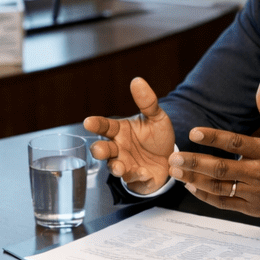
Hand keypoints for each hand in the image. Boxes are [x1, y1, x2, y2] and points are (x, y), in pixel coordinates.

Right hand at [83, 77, 176, 193]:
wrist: (171, 158)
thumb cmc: (157, 137)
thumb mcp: (157, 118)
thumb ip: (147, 102)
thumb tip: (137, 80)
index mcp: (120, 131)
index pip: (105, 126)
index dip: (96, 124)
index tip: (88, 122)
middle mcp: (118, 149)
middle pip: (102, 150)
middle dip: (99, 150)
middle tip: (100, 150)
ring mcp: (125, 165)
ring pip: (114, 167)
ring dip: (115, 167)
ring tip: (119, 166)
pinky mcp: (136, 179)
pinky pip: (134, 179)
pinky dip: (138, 177)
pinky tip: (145, 173)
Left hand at [166, 79, 259, 221]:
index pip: (237, 143)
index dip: (214, 138)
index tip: (193, 133)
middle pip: (223, 168)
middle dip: (196, 163)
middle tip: (175, 158)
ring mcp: (255, 192)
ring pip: (221, 187)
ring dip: (196, 181)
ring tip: (176, 173)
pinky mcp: (253, 208)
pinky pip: (226, 203)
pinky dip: (207, 197)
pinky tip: (192, 188)